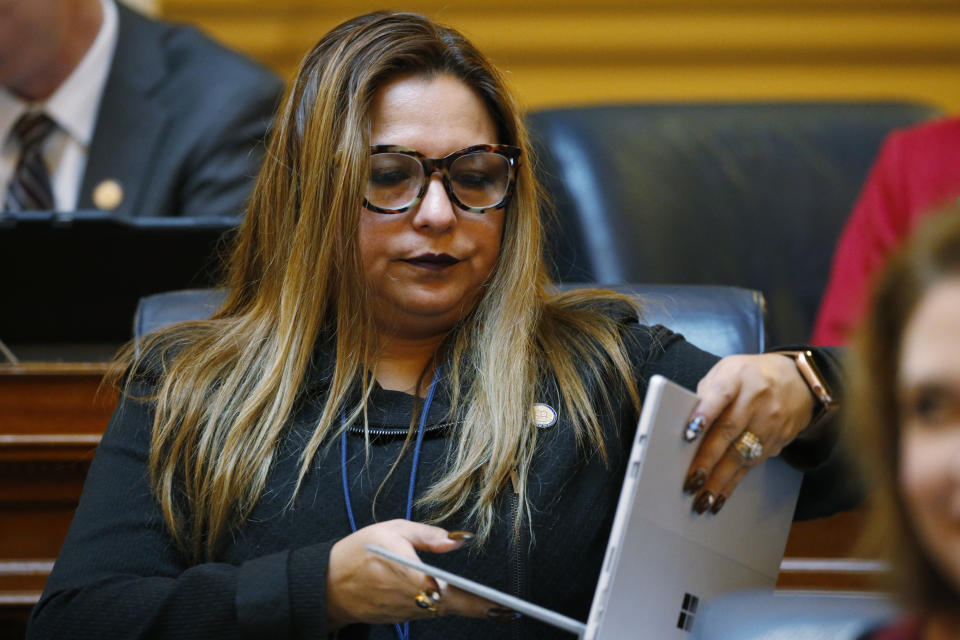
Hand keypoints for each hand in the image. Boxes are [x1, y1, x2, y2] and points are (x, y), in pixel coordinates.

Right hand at [326, 520, 500, 629]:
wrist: (327, 583)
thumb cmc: (359, 552)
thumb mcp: (393, 531)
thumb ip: (429, 536)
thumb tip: (459, 539)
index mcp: (410, 576)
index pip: (452, 594)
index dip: (478, 602)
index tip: (500, 605)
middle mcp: (410, 600)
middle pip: (453, 608)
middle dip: (481, 609)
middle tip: (508, 609)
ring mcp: (405, 612)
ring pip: (442, 611)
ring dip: (466, 609)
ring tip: (494, 606)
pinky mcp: (400, 616)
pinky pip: (428, 612)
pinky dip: (446, 608)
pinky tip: (462, 602)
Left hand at [682, 354, 813, 513]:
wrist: (798, 381)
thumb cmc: (749, 377)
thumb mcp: (726, 372)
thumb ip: (706, 394)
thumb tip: (684, 425)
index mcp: (737, 377)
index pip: (720, 394)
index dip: (704, 413)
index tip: (688, 434)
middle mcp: (755, 399)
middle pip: (729, 430)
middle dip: (707, 459)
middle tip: (690, 481)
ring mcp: (770, 421)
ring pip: (742, 454)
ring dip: (720, 480)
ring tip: (702, 499)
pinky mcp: (777, 441)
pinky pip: (752, 465)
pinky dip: (733, 482)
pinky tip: (719, 496)